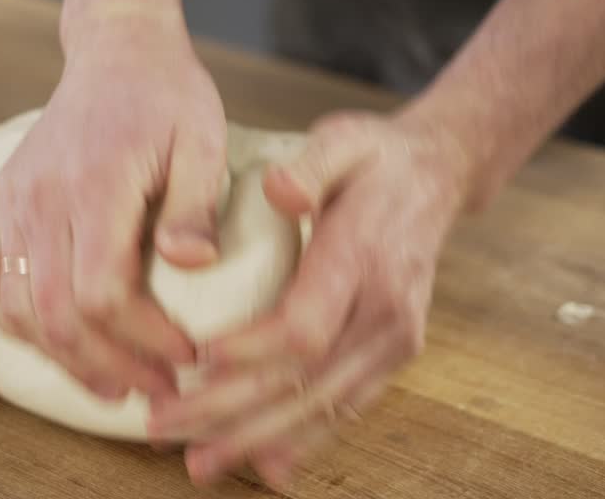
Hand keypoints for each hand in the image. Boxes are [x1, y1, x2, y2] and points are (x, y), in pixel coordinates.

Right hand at [0, 9, 226, 400]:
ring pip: (14, 305)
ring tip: (112, 385)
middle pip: (54, 311)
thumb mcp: (204, 139)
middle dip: (106, 365)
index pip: (102, 290)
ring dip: (61, 357)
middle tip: (155, 394)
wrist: (117, 53)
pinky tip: (51, 345)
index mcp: (94, 183)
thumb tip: (191, 264)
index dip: (142, 339)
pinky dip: (11, 322)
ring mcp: (10, 200)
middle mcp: (39, 196)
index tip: (186, 358)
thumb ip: (195, 204)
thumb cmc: (169, 98)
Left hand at [147, 109, 473, 486]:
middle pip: (305, 380)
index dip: (252, 350)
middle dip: (232, 413)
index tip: (197, 362)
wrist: (438, 177)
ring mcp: (394, 340)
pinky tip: (266, 467)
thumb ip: (311, 163)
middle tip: (166, 428)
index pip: (305, 325)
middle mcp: (385, 310)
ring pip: (322, 405)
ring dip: (258, 439)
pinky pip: (345, 406)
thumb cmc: (376, 157)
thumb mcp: (344, 138)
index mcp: (364, 260)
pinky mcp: (392, 353)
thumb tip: (280, 190)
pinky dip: (304, 440)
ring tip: (200, 464)